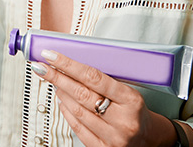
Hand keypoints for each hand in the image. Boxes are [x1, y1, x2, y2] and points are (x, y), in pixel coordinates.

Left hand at [31, 50, 177, 146]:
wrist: (150, 139)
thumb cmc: (137, 110)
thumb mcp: (129, 90)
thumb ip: (105, 80)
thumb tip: (74, 64)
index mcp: (130, 100)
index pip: (94, 77)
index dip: (69, 64)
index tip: (52, 55)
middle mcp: (122, 121)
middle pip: (81, 94)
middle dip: (57, 77)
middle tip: (42, 66)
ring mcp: (112, 138)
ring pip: (77, 111)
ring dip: (61, 93)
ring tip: (54, 81)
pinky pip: (78, 128)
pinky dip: (67, 112)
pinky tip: (62, 101)